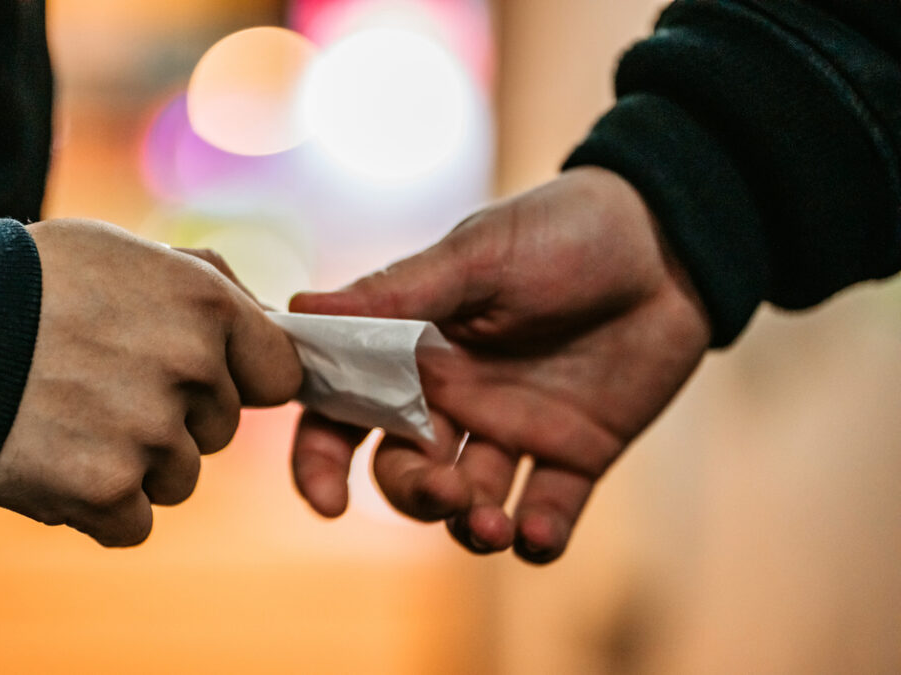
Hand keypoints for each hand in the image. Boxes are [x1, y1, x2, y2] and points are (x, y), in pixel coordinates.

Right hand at [0, 219, 301, 545]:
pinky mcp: (104, 491)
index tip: (201, 377)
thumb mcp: (127, 252)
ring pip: (177, 478)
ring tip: (69, 417)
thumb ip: (207, 285)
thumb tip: (269, 324)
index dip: (241, 378)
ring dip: (134, 462)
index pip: (278, 373)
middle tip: (101, 384)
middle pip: (217, 430)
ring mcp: (149, 435)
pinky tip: (56, 460)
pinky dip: (98, 505)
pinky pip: (134, 522)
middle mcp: (190, 369)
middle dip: (173, 416)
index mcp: (205, 306)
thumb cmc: (30, 281)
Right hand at [289, 167, 711, 561]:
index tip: (329, 503)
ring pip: (470, 503)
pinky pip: (547, 512)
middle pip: (404, 470)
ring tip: (493, 527)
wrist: (672, 239)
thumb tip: (298, 311)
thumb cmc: (565, 230)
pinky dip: (537, 538)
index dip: (322, 461)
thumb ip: (398, 294)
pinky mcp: (576, 451)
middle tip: (448, 492)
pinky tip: (536, 535)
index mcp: (417, 351)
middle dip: (414, 495)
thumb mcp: (479, 256)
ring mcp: (516, 428)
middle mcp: (457, 397)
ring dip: (470, 527)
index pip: (346, 412)